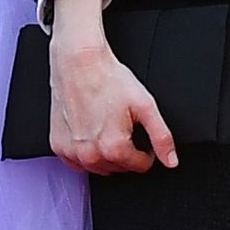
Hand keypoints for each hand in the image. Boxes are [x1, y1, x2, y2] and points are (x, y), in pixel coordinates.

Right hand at [47, 36, 176, 174]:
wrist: (79, 62)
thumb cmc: (108, 79)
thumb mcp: (145, 105)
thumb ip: (161, 136)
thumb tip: (171, 160)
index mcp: (113, 148)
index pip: (140, 165)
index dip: (146, 150)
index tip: (140, 132)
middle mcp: (90, 155)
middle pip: (119, 167)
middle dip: (126, 151)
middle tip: (123, 125)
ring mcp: (71, 152)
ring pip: (98, 167)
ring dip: (106, 154)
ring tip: (107, 126)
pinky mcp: (58, 146)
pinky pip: (77, 161)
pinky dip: (85, 152)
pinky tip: (90, 132)